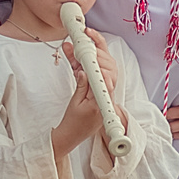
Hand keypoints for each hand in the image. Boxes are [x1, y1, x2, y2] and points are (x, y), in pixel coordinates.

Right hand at [52, 34, 123, 157]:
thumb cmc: (73, 122)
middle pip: (108, 70)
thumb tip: (84, 69)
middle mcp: (107, 98)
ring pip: (106, 71)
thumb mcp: (75, 102)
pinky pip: (101, 76)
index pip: (104, 77)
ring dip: (95, 57)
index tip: (91, 50)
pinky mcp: (102, 94)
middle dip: (97, 54)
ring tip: (82, 45)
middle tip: (85, 41)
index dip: (98, 61)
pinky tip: (85, 55)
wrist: (71, 137)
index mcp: (101, 101)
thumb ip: (81, 85)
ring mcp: (105, 96)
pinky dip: (93, 65)